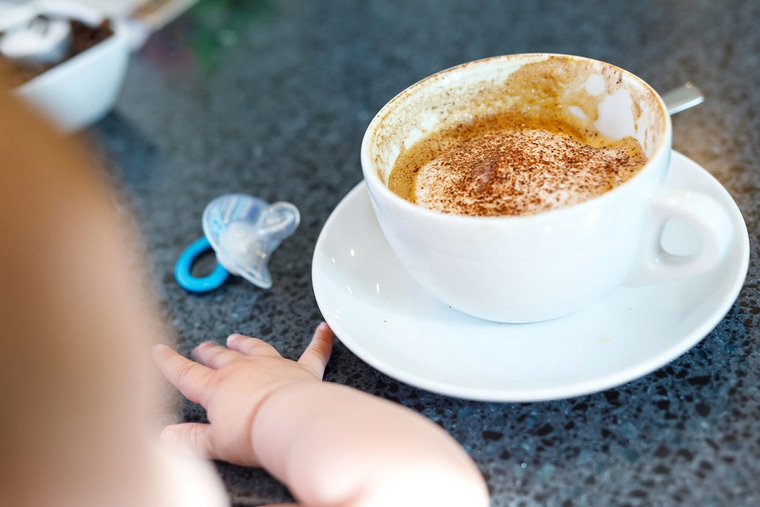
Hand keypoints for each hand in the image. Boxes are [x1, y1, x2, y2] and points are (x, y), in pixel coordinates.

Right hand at [152, 322, 333, 466]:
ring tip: (237, 338)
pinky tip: (324, 329)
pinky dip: (320, 341)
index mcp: (218, 387)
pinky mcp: (302, 370)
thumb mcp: (214, 443)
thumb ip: (190, 438)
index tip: (159, 350)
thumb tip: (168, 436)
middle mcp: (244, 369)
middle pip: (221, 357)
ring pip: (256, 348)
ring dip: (246, 343)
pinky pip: (313, 352)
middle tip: (203, 347)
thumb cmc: (255, 433)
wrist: (291, 422)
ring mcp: (274, 366)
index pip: (186, 373)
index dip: (170, 362)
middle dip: (209, 352)